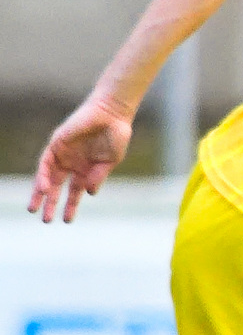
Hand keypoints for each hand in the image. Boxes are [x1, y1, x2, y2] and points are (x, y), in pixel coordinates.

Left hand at [29, 95, 132, 223]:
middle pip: (57, 188)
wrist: (112, 113)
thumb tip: (89, 194)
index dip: (70, 206)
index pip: (73, 192)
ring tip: (35, 208)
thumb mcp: (110, 161)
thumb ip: (98, 176)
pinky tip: (44, 188)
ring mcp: (62, 155)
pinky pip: (45, 163)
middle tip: (47, 220)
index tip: (67, 220)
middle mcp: (71, 164)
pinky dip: (43, 176)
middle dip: (51, 204)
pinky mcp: (56, 145)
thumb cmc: (116, 135)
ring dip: (41, 193)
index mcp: (85, 170)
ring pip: (47, 177)